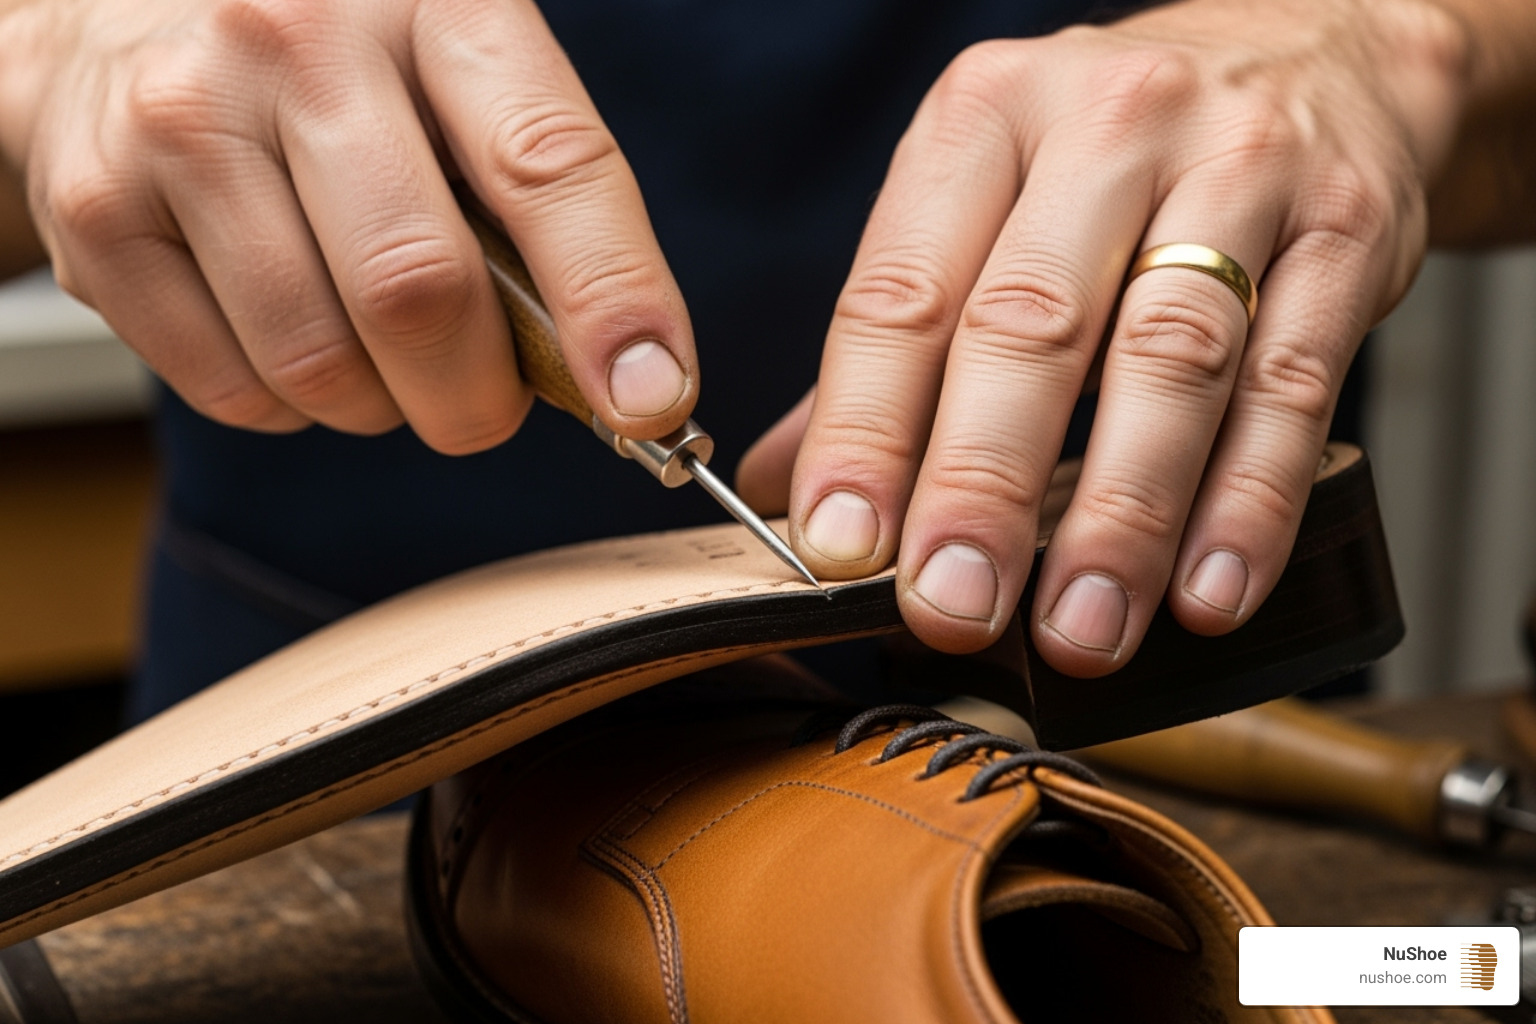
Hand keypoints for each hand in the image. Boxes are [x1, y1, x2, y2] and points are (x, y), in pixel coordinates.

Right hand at [0, 0, 695, 450]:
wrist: (131, 12)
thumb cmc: (340, 67)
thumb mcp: (459, 77)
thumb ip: (541, 205)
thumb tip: (623, 377)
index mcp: (433, 5)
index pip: (546, 165)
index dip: (611, 298)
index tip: (653, 399)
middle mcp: (295, 44)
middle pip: (417, 292)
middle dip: (476, 398)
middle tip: (482, 403)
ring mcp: (181, 124)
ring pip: (322, 365)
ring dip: (379, 405)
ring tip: (374, 349)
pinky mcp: (99, 213)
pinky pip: (234, 391)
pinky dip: (291, 405)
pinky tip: (289, 332)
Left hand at [742, 0, 1467, 673]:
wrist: (1314, 52)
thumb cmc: (1113, 153)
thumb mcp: (987, 198)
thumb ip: (893, 342)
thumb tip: (783, 484)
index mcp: (984, 118)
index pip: (902, 293)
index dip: (864, 430)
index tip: (841, 547)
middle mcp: (1106, 126)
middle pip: (1032, 324)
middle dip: (983, 484)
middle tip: (953, 605)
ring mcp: (1237, 167)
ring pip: (1171, 358)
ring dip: (1121, 517)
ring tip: (1080, 628)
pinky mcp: (1344, 229)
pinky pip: (1293, 381)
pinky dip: (1248, 501)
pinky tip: (1205, 590)